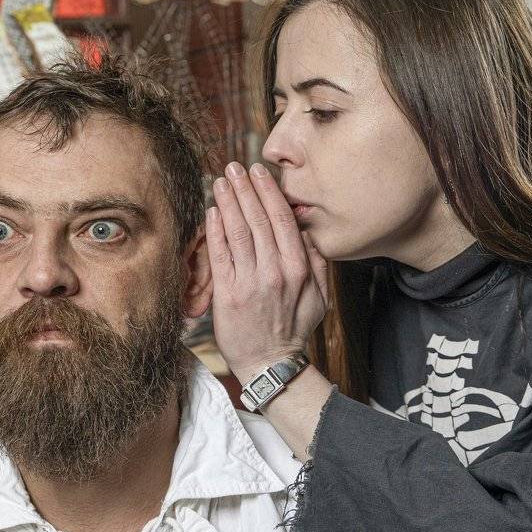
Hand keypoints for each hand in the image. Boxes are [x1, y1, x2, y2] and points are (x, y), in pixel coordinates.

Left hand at [205, 161, 329, 381]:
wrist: (270, 364)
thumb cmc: (294, 329)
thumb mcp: (319, 298)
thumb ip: (316, 263)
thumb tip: (309, 231)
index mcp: (298, 269)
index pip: (282, 220)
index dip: (269, 192)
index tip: (260, 172)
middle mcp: (274, 272)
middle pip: (257, 220)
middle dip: (245, 189)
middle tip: (235, 167)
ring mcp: (249, 282)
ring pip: (238, 232)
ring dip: (228, 202)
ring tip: (220, 181)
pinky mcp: (227, 294)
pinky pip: (220, 254)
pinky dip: (215, 230)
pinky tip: (212, 211)